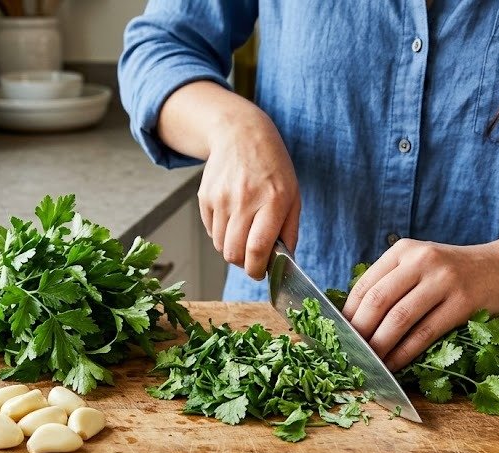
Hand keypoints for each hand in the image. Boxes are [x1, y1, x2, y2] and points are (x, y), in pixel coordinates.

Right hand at [198, 111, 300, 278]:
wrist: (240, 134)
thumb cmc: (272, 167)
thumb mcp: (293, 194)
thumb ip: (290, 231)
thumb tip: (284, 262)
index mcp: (273, 201)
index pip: (257, 248)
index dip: (257, 269)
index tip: (259, 273)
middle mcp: (245, 200)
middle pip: (233, 252)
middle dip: (243, 264)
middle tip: (252, 259)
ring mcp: (221, 198)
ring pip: (219, 246)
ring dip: (231, 248)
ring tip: (243, 233)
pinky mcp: (205, 197)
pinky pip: (210, 231)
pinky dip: (220, 233)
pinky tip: (232, 217)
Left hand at [341, 239, 498, 370]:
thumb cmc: (452, 272)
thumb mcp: (419, 263)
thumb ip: (391, 281)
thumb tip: (353, 318)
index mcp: (402, 250)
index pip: (365, 285)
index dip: (348, 313)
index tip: (338, 334)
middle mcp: (421, 260)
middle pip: (377, 301)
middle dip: (360, 331)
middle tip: (350, 352)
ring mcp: (443, 280)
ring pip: (399, 319)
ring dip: (380, 345)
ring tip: (370, 362)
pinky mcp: (463, 302)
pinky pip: (425, 333)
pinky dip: (405, 352)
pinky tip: (395, 364)